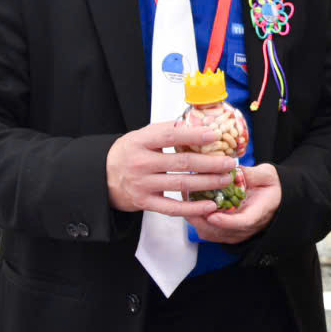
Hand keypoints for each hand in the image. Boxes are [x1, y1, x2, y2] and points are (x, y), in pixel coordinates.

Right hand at [106, 122, 235, 217]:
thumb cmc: (129, 153)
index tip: (215, 134)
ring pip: (181, 183)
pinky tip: (210, 205)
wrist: (101, 177)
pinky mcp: (144, 203)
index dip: (194, 135)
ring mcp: (142, 185)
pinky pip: (172, 208)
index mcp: (140, 142)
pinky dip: (193, 208)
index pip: (170, 136)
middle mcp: (141, 163)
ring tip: (226, 179)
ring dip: (207, 182)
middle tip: (229, 162)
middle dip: (210, 162)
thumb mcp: (142, 136)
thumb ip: (167, 130)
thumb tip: (199, 124)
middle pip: (181, 162)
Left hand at [186, 163, 280, 243]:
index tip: (212, 215)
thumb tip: (235, 169)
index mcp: (259, 213)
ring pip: (210, 233)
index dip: (226, 221)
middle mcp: (246, 228)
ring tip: (187, 200)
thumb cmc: (271, 187)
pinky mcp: (226, 233)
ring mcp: (235, 233)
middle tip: (189, 201)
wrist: (275, 199)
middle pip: (220, 231)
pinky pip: (207, 231)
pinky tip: (191, 205)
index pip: (242, 222)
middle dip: (202, 218)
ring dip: (196, 219)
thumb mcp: (268, 175)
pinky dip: (197, 221)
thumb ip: (253, 174)